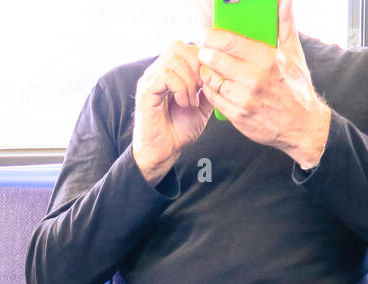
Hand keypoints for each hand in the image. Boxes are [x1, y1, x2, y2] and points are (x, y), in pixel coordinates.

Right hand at [132, 41, 213, 185]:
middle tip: (201, 90)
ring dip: (189, 81)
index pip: (185, 47)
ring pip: (174, 60)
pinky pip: (166, 76)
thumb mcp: (202, 106)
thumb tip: (221, 74)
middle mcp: (157, 72)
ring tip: (191, 102)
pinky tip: (183, 104)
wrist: (164, 152)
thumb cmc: (178, 131)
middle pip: (179, 47)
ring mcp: (150, 80)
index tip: (209, 82)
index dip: (201, 60)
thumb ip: (209, 89)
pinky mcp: (146, 92)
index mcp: (169, 72)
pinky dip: (180, 89)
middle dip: (196, 67)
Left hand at [198, 0, 330, 168]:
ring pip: (212, 79)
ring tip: (209, 67)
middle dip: (205, 52)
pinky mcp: (238, 117)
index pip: (231, 42)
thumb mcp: (294, 56)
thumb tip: (285, 1)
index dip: (212, 35)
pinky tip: (214, 84)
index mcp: (268, 61)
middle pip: (216, 59)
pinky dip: (210, 90)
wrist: (302, 127)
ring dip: (207, 72)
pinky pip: (214, 98)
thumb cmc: (297, 90)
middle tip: (203, 49)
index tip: (205, 33)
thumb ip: (285, 26)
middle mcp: (255, 80)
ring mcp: (245, 100)